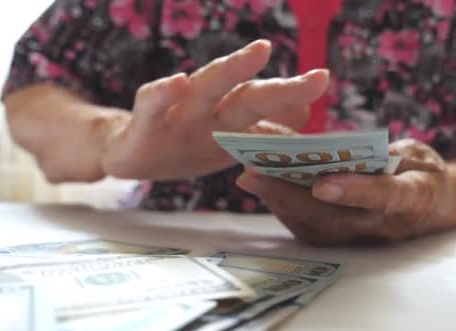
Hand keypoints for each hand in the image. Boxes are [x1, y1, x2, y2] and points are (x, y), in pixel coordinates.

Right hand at [101, 40, 328, 179]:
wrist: (133, 153)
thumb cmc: (188, 141)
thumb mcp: (227, 140)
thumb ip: (263, 129)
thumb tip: (304, 114)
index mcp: (230, 118)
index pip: (267, 104)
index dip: (294, 94)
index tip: (323, 78)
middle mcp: (209, 110)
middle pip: (249, 97)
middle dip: (283, 89)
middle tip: (319, 78)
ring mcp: (177, 115)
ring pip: (207, 89)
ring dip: (231, 70)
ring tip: (259, 52)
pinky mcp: (144, 127)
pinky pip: (153, 108)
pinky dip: (163, 94)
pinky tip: (178, 83)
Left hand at [236, 139, 447, 244]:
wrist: (430, 208)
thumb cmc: (424, 174)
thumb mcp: (419, 155)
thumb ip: (391, 154)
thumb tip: (345, 150)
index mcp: (413, 198)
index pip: (385, 197)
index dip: (355, 191)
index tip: (322, 183)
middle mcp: (383, 226)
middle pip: (334, 218)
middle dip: (292, 196)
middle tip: (255, 173)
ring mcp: (361, 239)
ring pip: (315, 227)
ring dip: (279, 202)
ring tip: (250, 175)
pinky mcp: (343, 241)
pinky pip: (309, 230)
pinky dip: (283, 208)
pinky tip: (264, 186)